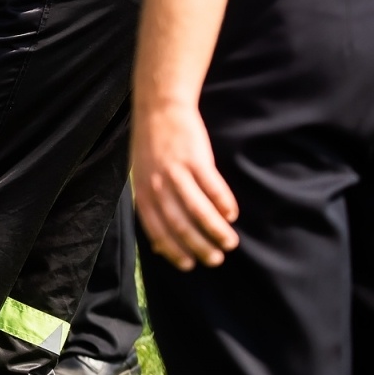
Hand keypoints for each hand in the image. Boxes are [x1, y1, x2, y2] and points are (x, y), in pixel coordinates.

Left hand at [132, 100, 240, 270]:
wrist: (159, 109)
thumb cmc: (151, 148)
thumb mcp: (141, 177)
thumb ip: (150, 207)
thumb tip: (160, 247)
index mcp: (142, 191)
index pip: (156, 229)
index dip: (173, 250)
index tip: (189, 266)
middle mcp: (157, 184)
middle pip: (179, 224)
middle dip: (199, 246)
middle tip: (215, 260)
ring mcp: (176, 171)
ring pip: (198, 209)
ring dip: (216, 230)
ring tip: (230, 242)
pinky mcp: (196, 159)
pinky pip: (213, 187)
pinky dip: (224, 203)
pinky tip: (232, 214)